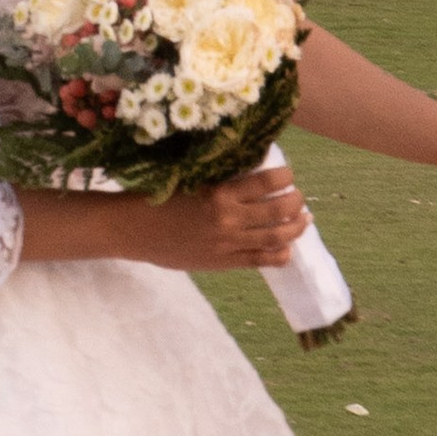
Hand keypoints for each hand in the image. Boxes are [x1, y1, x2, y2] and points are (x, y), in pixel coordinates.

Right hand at [142, 166, 306, 272]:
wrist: (133, 230)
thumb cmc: (157, 198)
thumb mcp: (190, 180)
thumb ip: (220, 180)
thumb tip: (251, 172)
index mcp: (220, 192)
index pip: (266, 182)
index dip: (285, 176)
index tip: (288, 174)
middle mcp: (229, 218)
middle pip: (278, 209)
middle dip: (296, 202)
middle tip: (300, 197)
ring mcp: (228, 243)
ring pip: (276, 236)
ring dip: (295, 227)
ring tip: (303, 220)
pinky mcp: (223, 262)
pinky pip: (260, 261)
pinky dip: (279, 255)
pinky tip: (287, 250)